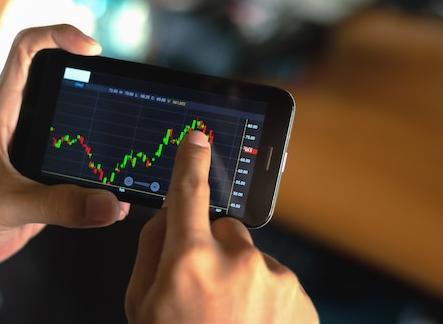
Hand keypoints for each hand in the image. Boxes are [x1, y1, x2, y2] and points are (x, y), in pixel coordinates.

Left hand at [0, 25, 129, 321]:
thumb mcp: (4, 204)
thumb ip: (57, 204)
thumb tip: (110, 202)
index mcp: (2, 112)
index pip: (27, 50)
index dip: (59, 36)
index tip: (92, 48)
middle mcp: (21, 124)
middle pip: (65, 85)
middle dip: (98, 87)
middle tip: (124, 100)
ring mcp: (36, 152)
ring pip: (79, 129)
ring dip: (105, 138)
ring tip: (129, 150)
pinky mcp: (46, 180)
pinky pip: (82, 171)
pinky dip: (102, 182)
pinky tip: (116, 201)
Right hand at [125, 131, 317, 323]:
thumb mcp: (141, 306)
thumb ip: (152, 252)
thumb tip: (169, 217)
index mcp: (190, 263)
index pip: (189, 194)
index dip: (190, 161)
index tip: (197, 138)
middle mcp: (239, 263)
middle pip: (223, 228)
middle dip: (212, 248)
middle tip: (202, 292)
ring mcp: (276, 280)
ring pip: (251, 257)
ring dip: (240, 276)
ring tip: (229, 319)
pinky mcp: (301, 297)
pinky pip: (275, 279)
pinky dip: (264, 296)